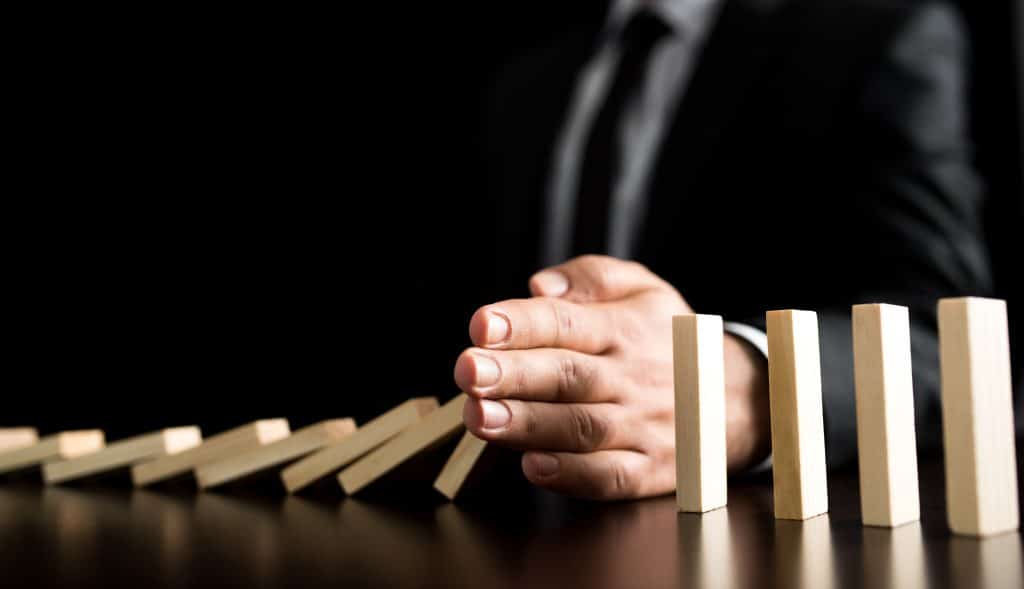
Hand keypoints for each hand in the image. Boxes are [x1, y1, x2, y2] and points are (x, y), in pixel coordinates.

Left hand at [455, 255, 769, 499]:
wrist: (736, 397)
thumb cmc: (669, 337)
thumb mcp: (643, 288)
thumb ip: (591, 276)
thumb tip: (539, 286)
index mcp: (624, 328)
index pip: (567, 321)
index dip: (522, 323)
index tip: (481, 325)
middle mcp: (633, 377)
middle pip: (567, 375)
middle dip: (513, 374)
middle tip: (467, 371)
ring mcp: (643, 427)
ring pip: (580, 427)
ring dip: (528, 425)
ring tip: (480, 417)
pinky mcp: (648, 470)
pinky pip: (609, 477)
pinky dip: (571, 475)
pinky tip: (532, 466)